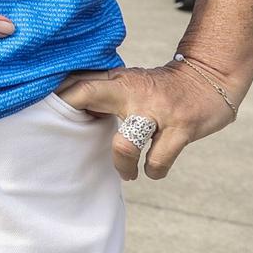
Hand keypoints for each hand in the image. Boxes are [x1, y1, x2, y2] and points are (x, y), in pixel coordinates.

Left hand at [57, 60, 239, 179]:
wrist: (210, 78)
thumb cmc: (160, 87)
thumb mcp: (130, 81)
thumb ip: (102, 92)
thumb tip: (66, 105)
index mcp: (118, 80)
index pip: (79, 83)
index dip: (58, 97)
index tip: (42, 113)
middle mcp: (134, 92)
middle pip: (89, 94)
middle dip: (70, 115)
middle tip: (67, 140)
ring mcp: (158, 111)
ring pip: (125, 143)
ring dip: (122, 165)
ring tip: (126, 173)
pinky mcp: (181, 128)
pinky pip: (158, 160)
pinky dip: (153, 170)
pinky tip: (151, 171)